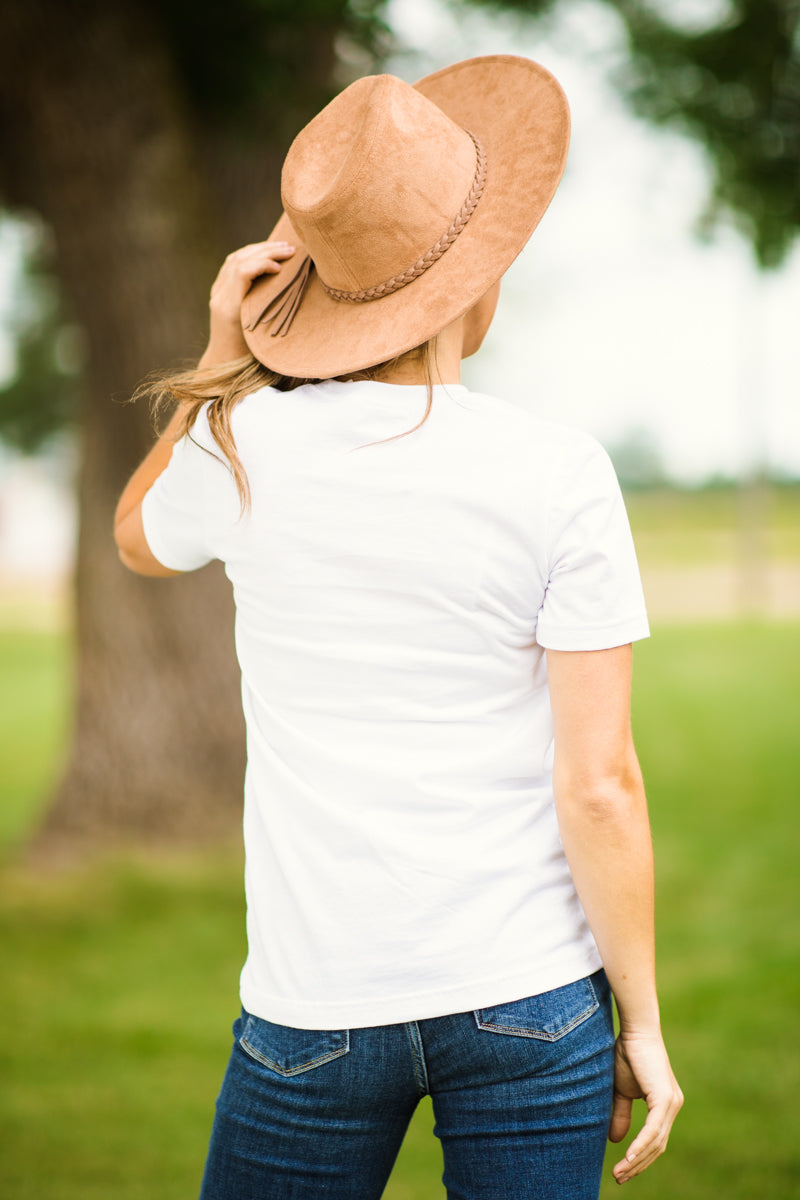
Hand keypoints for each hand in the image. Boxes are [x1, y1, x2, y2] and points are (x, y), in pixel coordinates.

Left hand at [200, 240, 295, 366]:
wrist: (224, 360)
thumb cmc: (248, 356)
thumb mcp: (262, 339)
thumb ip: (270, 315)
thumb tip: (295, 293)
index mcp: (229, 308)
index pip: (242, 272)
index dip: (262, 263)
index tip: (281, 268)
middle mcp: (220, 296)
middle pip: (240, 260)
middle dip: (265, 251)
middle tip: (289, 249)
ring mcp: (216, 292)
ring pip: (235, 258)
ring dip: (258, 249)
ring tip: (280, 247)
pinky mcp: (218, 290)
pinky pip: (231, 263)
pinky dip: (249, 254)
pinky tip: (265, 253)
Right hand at [609, 1030, 682, 1183]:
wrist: (634, 1030)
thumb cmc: (627, 1054)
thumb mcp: (620, 1090)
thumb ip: (621, 1114)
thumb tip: (616, 1141)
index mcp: (665, 1105)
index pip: (655, 1140)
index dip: (639, 1158)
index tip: (622, 1172)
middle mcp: (673, 1106)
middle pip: (657, 1147)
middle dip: (638, 1166)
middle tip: (618, 1178)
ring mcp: (671, 1103)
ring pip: (655, 1142)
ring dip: (637, 1161)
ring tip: (619, 1173)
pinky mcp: (665, 1098)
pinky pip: (653, 1130)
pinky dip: (641, 1145)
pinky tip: (629, 1157)